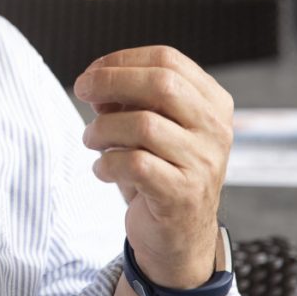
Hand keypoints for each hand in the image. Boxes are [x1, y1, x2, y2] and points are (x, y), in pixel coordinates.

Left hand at [73, 46, 233, 290]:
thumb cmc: (159, 169)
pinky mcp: (183, 194)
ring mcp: (204, 163)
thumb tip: (95, 82)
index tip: (91, 73)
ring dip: (102, 129)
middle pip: (161, 84)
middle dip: (110, 81)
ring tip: (91, 140)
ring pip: (143, 125)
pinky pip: (135, 164)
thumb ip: (130, 98)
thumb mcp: (150, 125)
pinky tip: (102, 169)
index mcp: (212, 102)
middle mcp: (215, 129)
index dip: (122, 60)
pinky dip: (107, 163)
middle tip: (81, 91)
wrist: (178, 235)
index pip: (167, 60)